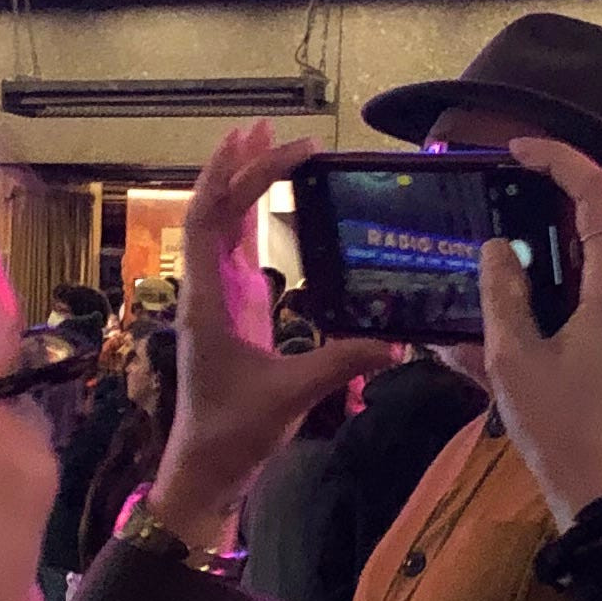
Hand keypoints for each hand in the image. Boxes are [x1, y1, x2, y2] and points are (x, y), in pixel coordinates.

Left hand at [147, 126, 392, 548]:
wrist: (205, 472)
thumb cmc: (233, 435)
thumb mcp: (289, 396)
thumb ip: (340, 362)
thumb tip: (396, 339)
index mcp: (207, 301)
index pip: (211, 220)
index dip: (237, 177)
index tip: (272, 146)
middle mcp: (205, 291)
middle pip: (213, 211)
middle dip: (237, 166)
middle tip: (270, 129)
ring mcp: (216, 301)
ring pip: (220, 228)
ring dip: (239, 185)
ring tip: (266, 143)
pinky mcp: (231, 314)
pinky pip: (233, 252)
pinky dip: (247, 217)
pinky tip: (267, 199)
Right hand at [480, 138, 601, 529]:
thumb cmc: (567, 432)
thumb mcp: (515, 361)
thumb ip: (503, 292)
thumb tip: (498, 249)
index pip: (598, 191)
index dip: (557, 159)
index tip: (516, 151)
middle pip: (598, 226)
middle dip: (544, 214)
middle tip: (493, 211)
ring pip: (597, 265)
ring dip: (549, 262)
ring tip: (494, 271)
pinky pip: (601, 301)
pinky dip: (560, 299)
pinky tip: (513, 321)